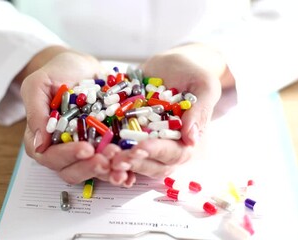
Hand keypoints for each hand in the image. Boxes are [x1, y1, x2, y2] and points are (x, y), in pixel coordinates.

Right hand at [20, 47, 113, 183]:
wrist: (81, 66)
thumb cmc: (56, 72)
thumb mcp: (39, 84)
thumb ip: (36, 112)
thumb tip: (38, 144)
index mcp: (42, 139)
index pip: (50, 156)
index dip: (68, 156)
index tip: (86, 149)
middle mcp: (61, 150)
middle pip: (72, 171)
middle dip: (91, 167)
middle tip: (108, 158)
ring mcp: (83, 151)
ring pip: (92, 171)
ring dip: (108, 171)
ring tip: (123, 162)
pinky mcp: (103, 147)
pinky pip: (111, 164)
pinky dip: (121, 168)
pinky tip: (132, 171)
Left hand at [109, 43, 233, 181]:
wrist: (173, 64)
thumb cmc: (193, 73)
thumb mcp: (203, 85)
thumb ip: (199, 110)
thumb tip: (192, 138)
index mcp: (188, 140)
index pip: (175, 153)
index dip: (157, 152)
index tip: (141, 148)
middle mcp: (167, 147)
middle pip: (152, 164)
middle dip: (133, 162)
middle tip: (115, 158)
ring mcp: (147, 142)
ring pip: (134, 161)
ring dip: (118, 162)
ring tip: (103, 156)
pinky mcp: (130, 133)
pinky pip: (118, 146)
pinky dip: (107, 149)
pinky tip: (93, 147)